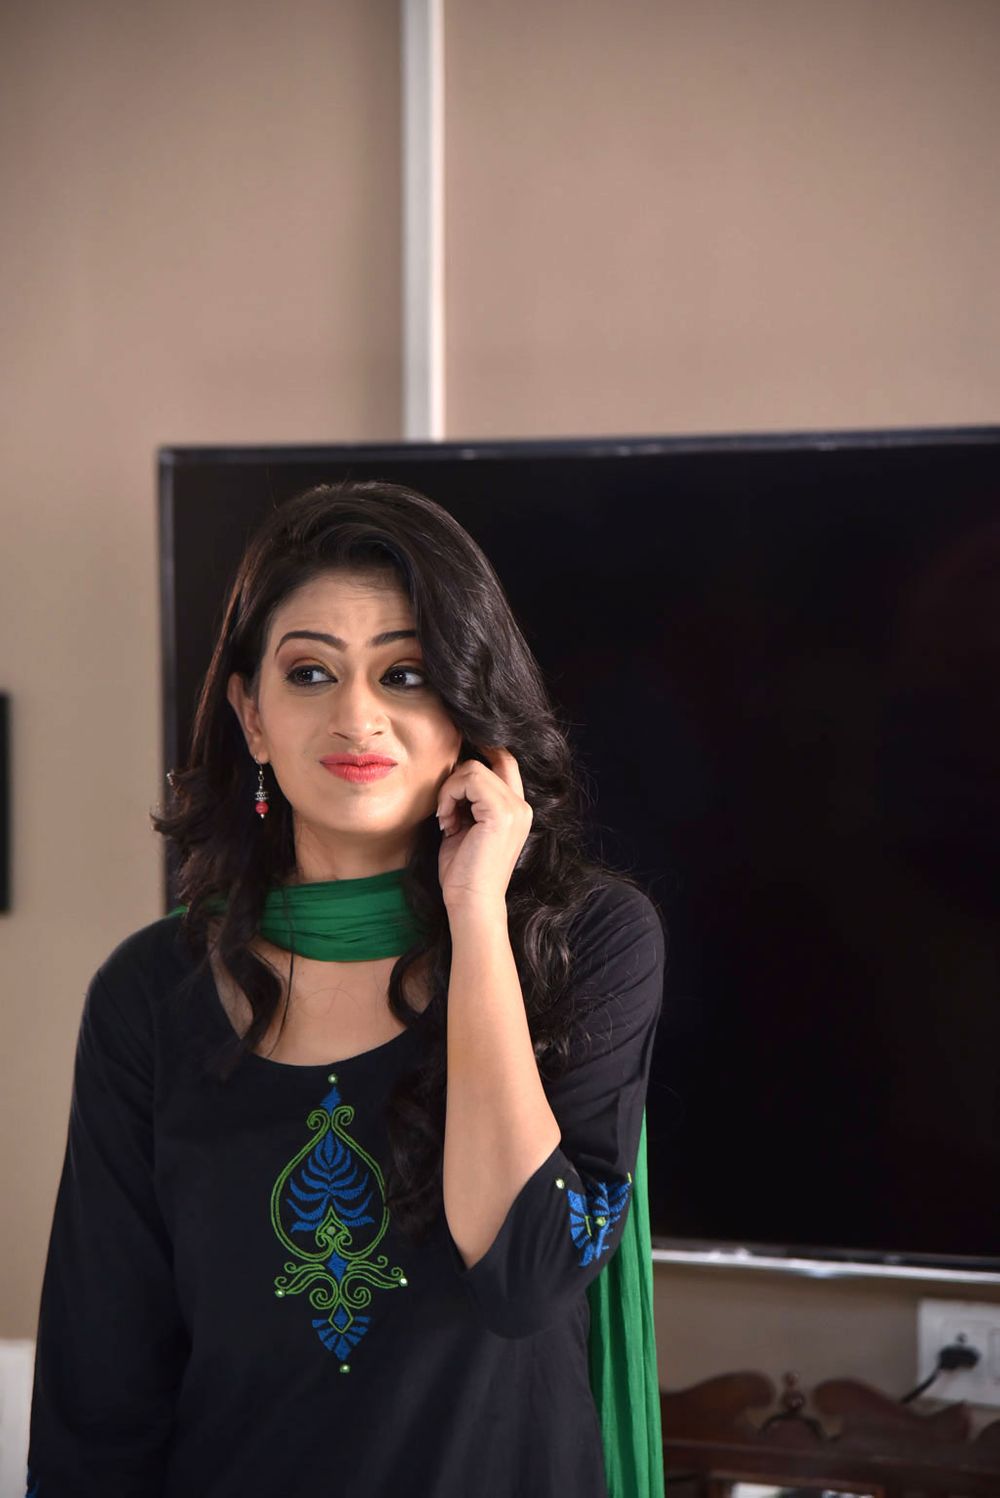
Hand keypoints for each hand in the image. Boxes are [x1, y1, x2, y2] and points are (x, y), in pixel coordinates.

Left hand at [435, 746, 532, 912]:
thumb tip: (454, 773)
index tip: (452, 788)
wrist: (472, 902)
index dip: (478, 759)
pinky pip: (469, 779)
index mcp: (517, 809)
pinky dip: (449, 795)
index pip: (505, 761)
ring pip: (474, 768)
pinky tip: (446, 822)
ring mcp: (514, 808)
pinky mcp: (501, 813)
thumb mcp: (468, 826)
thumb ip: (469, 800)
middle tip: (447, 806)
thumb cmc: (464, 872)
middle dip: (461, 775)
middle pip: (493, 757)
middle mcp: (521, 806)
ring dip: (450, 790)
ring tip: (446, 819)